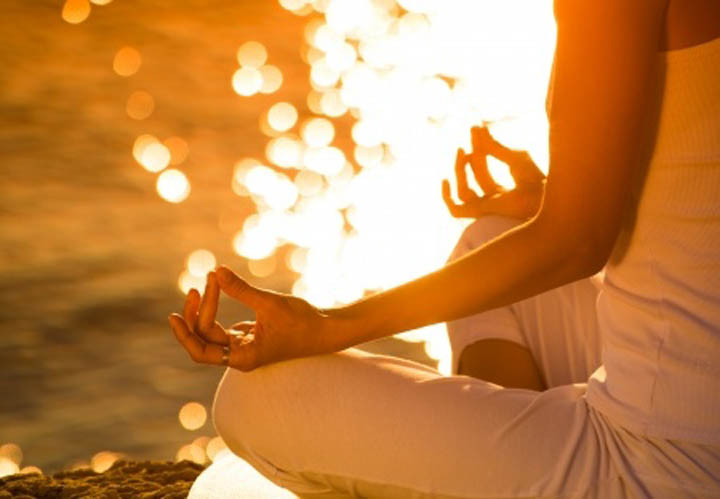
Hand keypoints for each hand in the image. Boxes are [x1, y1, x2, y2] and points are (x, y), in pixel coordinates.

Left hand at [168, 266, 329, 370]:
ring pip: (211, 331)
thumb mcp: (271, 304)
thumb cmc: (303, 321)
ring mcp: (244, 346)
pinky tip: (219, 285)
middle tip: (198, 286)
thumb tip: (217, 271)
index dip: (187, 330)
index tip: (186, 303)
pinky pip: (223, 325)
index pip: (202, 350)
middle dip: (195, 313)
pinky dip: (217, 307)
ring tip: (210, 280)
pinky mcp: (250, 335)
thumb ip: (242, 290)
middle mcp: (240, 355)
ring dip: (206, 307)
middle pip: (203, 339)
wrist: (327, 329)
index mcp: (244, 357)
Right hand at [442, 126, 544, 219]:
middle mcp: (493, 201)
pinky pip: (456, 211)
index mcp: (501, 191)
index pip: (482, 169)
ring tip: (463, 151)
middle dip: (472, 155)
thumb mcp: (515, 157)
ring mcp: (487, 209)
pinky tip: (446, 179)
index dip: (479, 147)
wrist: (543, 196)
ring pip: (463, 191)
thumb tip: (480, 130)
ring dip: (460, 171)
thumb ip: (496, 147)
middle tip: (473, 133)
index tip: (476, 128)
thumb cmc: (537, 179)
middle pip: (475, 177)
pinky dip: (447, 197)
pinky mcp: (481, 214)